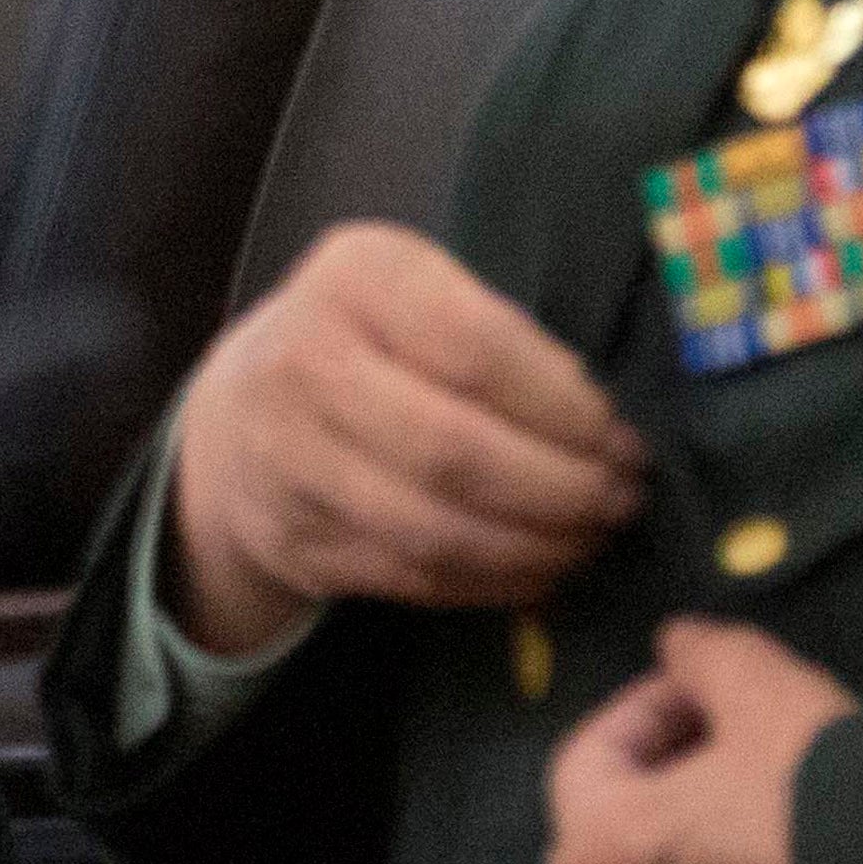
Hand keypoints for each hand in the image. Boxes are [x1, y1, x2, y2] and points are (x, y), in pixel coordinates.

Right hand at [166, 223, 644, 658]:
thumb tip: (610, 427)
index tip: (624, 440)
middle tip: (622, 501)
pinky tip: (538, 569)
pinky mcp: (293, 539)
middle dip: (562, 490)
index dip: (566, 409)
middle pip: (455, 452)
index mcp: (357, 279)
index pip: (479, 351)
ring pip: (435, 531)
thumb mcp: (420, 289)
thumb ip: (500, 333)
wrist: (238, 408)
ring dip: (535, 548)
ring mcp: (287, 461)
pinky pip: (411, 579)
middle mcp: (305, 363)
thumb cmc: (368, 338)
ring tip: (591, 538)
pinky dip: (491, 584)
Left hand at [543, 618, 849, 863]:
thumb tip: (681, 643)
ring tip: (726, 841)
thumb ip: (708, 656)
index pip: (590, 755)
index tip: (701, 689)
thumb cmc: (841, 805)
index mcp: (600, 850)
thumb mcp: (768, 690)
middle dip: (658, 784)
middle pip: (602, 836)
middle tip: (727, 749)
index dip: (650, 707)